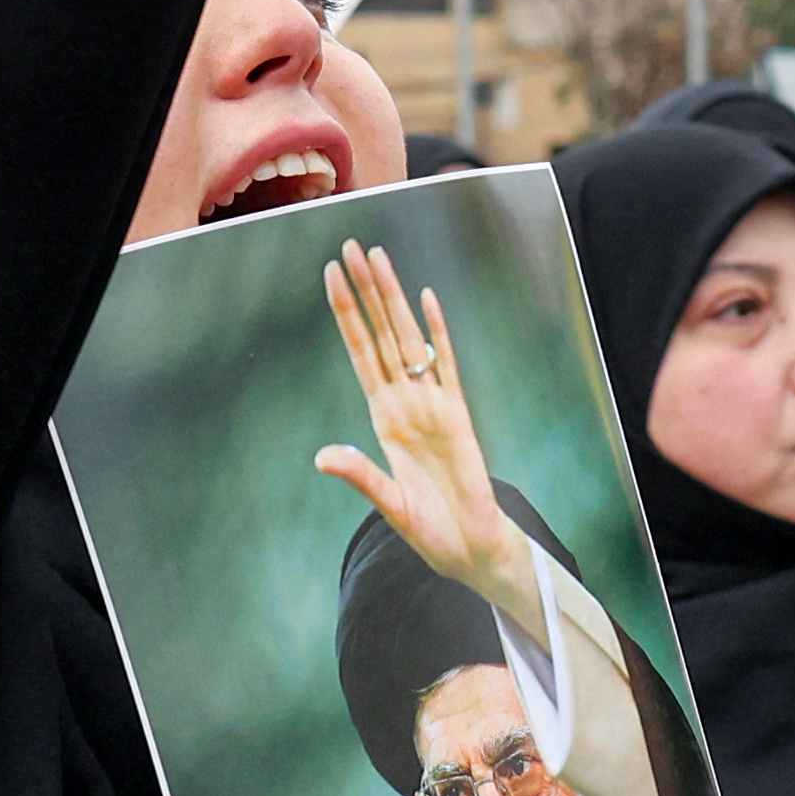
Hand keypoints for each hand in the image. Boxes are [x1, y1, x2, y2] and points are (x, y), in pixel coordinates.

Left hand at [313, 243, 524, 599]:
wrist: (472, 548)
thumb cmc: (430, 529)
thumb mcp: (388, 504)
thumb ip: (360, 476)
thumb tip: (323, 457)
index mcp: (383, 418)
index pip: (360, 354)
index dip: (345, 316)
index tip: (330, 277)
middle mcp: (405, 403)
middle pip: (382, 334)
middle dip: (366, 291)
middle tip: (351, 247)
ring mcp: (433, 405)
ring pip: (410, 339)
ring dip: (394, 299)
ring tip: (379, 258)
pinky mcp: (459, 416)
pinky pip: (447, 366)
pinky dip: (437, 333)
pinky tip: (427, 299)